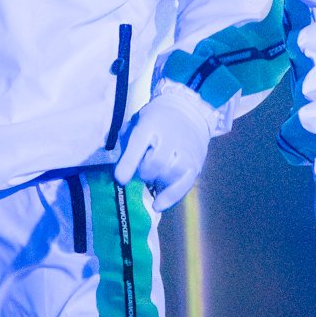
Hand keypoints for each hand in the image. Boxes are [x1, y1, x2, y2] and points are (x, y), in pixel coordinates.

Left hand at [111, 86, 218, 207]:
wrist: (189, 111)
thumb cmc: (155, 120)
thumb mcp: (136, 123)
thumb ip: (126, 143)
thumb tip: (119, 170)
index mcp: (151, 123)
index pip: (139, 144)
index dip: (129, 164)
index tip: (120, 179)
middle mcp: (171, 136)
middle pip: (155, 163)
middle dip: (144, 173)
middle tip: (142, 171)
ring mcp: (186, 151)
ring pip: (170, 174)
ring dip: (157, 182)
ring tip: (153, 178)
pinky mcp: (196, 164)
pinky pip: (184, 185)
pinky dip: (170, 197)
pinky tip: (158, 205)